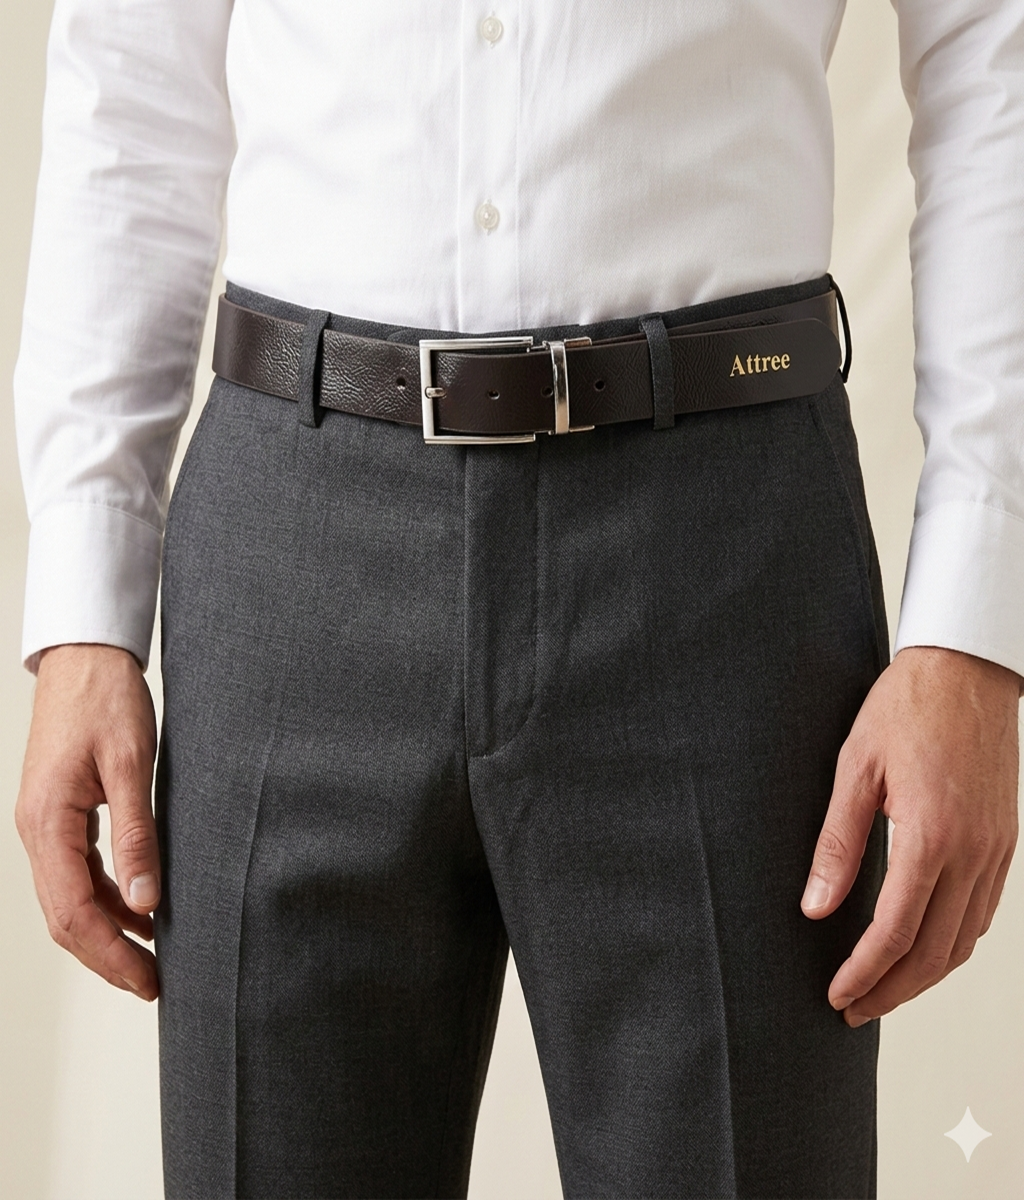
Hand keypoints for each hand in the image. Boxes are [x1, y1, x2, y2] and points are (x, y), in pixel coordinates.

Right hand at [15, 644, 159, 999]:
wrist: (85, 657)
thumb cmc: (107, 700)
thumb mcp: (131, 764)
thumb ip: (138, 833)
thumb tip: (148, 900)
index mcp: (47, 823)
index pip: (74, 912)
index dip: (111, 954)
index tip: (149, 981)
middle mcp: (38, 831)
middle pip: (67, 917)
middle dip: (108, 956)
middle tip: (155, 985)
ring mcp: (47, 825)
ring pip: (72, 898)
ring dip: (111, 930)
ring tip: (155, 956)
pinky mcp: (63, 815)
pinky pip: (81, 871)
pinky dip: (111, 896)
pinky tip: (146, 907)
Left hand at [801, 645, 1019, 1025]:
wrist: (968, 669)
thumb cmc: (904, 709)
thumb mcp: (854, 769)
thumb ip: (837, 844)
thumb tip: (816, 909)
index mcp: (931, 836)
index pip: (895, 932)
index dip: (863, 973)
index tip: (836, 995)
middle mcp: (973, 853)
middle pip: (935, 952)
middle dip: (891, 990)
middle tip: (852, 1009)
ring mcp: (996, 850)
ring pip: (965, 940)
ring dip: (923, 976)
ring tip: (882, 989)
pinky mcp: (1005, 841)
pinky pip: (983, 913)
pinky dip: (952, 943)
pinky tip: (922, 947)